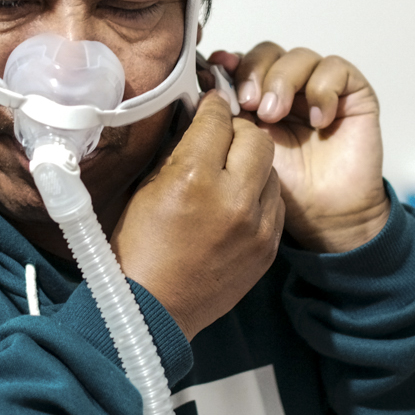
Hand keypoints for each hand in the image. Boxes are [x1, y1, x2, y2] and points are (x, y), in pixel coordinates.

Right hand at [112, 93, 284, 339]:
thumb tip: (194, 120)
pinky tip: (238, 202)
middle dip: (238, 131)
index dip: (211, 107)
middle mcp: (233, 199)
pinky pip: (275, 204)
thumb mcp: (146, 188)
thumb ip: (176, 151)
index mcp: (195, 179)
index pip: (217, 120)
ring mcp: (257, 226)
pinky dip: (259, 195)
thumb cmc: (138, 249)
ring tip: (229, 172)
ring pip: (271, 170)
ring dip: (252, 164)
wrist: (154, 310)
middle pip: (257, 138)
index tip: (208, 104)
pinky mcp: (269, 247)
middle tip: (221, 137)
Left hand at [213, 43, 388, 253]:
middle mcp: (288, 88)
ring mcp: (319, 88)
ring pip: (298, 57)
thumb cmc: (286, 188)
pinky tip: (317, 121)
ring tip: (276, 114)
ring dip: (282, 81)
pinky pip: (335, 69)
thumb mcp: (242, 151)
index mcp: (258, 97)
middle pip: (267, 52)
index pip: (242, 61)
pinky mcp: (352, 93)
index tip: (217, 72)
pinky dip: (322, 90)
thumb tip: (202, 87)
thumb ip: (225, 119)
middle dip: (253, 72)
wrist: (325, 215)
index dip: (229, 63)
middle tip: (248, 103)